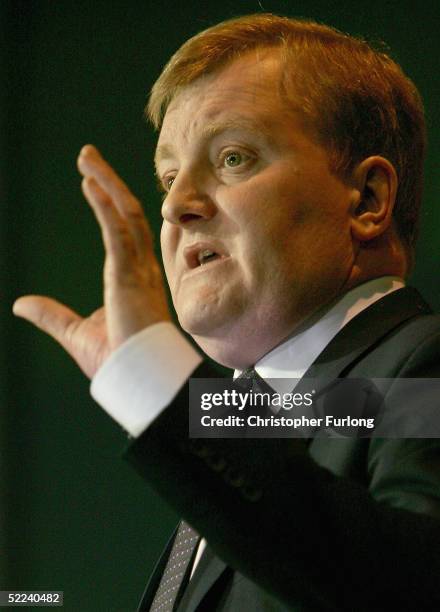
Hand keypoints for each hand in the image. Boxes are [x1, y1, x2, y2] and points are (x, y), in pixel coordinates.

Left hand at [13, 145, 170, 378]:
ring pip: (127, 216)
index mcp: (132, 279)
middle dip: (108, 183)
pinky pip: (119, 234)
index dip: (109, 203)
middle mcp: (140, 269)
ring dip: (107, 184)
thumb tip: (20, 304)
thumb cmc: (118, 361)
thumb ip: (50, 315)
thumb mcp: (74, 332)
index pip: (124, 231)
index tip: (91, 182)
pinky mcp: (130, 278)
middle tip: (88, 157)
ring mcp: (138, 271)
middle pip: (128, 214)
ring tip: (87, 159)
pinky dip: (105, 208)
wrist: (138, 382)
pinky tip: (90, 186)